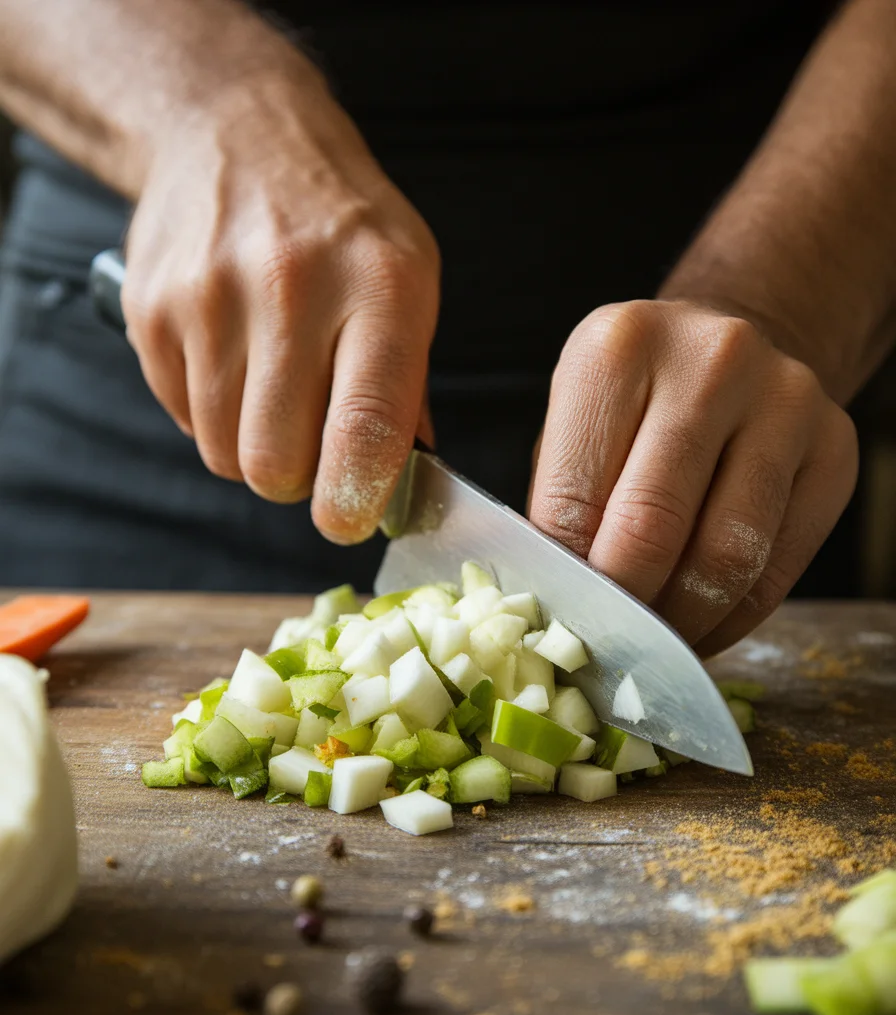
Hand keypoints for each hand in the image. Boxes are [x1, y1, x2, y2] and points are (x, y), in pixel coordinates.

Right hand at [122, 63, 438, 543]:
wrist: (238, 135)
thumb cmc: (341, 225)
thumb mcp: (409, 282)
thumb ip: (407, 387)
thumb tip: (400, 487)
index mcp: (380, 287)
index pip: (365, 423)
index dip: (354, 496)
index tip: (348, 520)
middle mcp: (291, 288)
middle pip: (276, 461)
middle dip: (297, 480)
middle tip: (312, 448)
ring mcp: (210, 297)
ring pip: (224, 453)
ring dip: (252, 447)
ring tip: (273, 389)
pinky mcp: (152, 309)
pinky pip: (182, 418)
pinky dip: (211, 413)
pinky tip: (233, 359)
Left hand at [528, 299, 858, 655]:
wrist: (726, 350)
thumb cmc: (632, 405)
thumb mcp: (575, 427)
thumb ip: (560, 511)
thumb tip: (556, 614)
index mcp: (618, 349)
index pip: (574, 503)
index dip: (567, 583)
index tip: (562, 625)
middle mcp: (711, 362)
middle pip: (653, 531)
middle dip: (625, 608)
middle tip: (607, 648)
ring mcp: (785, 401)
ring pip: (727, 559)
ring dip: (683, 623)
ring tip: (655, 645)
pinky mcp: (835, 450)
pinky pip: (778, 571)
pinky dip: (733, 620)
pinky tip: (703, 627)